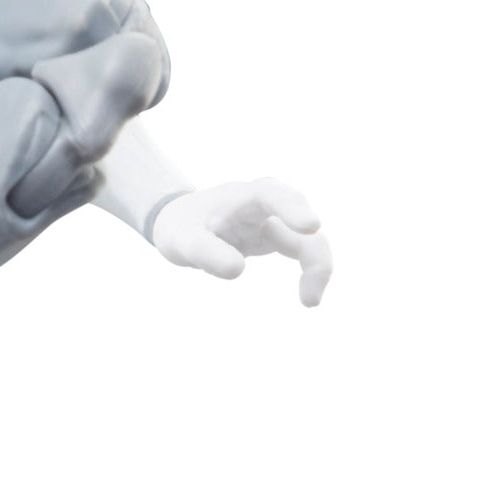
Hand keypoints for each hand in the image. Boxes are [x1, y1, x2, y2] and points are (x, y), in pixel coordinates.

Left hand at [150, 179, 332, 306]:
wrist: (178, 222)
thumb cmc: (180, 227)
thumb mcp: (182, 241)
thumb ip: (205, 252)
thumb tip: (237, 270)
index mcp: (239, 197)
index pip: (270, 193)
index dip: (292, 206)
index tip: (310, 226)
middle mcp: (261, 205)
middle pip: (300, 219)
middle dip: (313, 250)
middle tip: (310, 293)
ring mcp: (271, 219)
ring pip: (307, 237)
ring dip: (316, 266)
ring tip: (309, 302)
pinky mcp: (273, 236)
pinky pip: (302, 249)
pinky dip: (310, 270)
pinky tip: (307, 297)